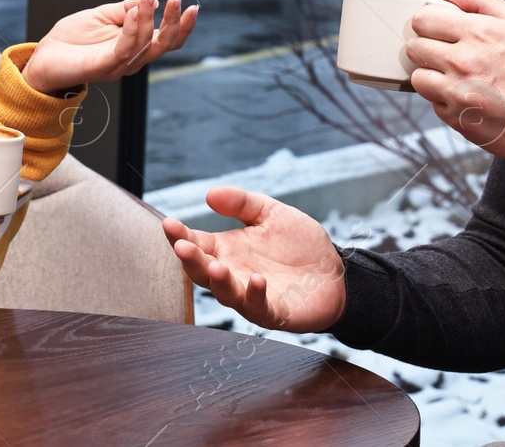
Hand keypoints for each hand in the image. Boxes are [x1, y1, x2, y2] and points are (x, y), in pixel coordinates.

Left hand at [20, 0, 197, 93]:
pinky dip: (131, 30)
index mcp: (134, 48)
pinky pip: (122, 50)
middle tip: (177, 0)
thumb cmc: (71, 39)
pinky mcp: (100, 67)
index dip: (182, 27)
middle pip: (163, 46)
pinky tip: (132, 12)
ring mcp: (117, 66)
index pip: (166, 41)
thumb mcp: (103, 15)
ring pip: (144, 45)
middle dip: (174, 23)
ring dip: (148, 19)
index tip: (192, 6)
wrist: (43, 57)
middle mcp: (131, 60)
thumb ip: (126, 8)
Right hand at [163, 188, 345, 332]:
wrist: (336, 271)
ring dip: (218, 281)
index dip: (180, 235)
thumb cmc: (300, 244)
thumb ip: (242, 203)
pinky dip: (255, 295)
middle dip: (190, 260)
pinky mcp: (274, 312)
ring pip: (226, 293)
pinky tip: (257, 280)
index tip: (168, 223)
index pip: (196, 243)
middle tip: (181, 246)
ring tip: (215, 266)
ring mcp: (251, 295)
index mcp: (228, 250)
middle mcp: (234, 274)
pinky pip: (259, 307)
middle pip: (202, 271)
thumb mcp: (271, 213)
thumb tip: (209, 194)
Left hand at [404, 0, 504, 161]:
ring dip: (432, 76)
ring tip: (457, 77)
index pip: (424, 19)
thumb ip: (480, 0)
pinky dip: (446, 100)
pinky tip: (470, 97)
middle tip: (448, 53)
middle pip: (415, 48)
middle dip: (428, 47)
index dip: (429, 23)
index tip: (438, 29)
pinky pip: (434, 104)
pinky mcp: (457, 119)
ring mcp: (458, 93)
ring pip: (418, 78)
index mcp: (478, 33)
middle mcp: (463, 61)